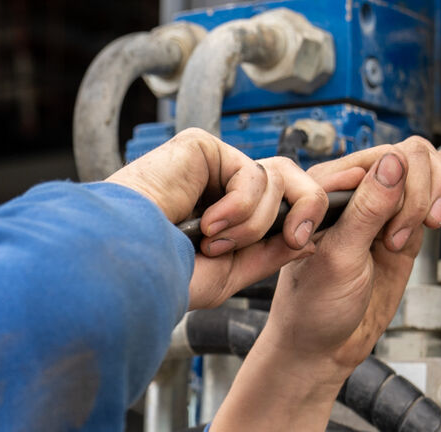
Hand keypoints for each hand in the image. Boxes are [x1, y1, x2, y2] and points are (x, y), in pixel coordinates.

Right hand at [105, 129, 329, 309]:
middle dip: (305, 208)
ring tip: (216, 241)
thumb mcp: (232, 273)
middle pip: (292, 178)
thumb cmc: (164, 275)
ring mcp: (212, 164)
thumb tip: (311, 238)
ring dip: (254, 221)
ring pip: (276, 177)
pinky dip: (240, 206)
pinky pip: (251, 172)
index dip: (307, 212)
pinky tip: (206, 224)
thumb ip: (271, 253)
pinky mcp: (200, 147)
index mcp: (229, 214)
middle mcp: (222, 186)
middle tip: (295, 238)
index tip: (311, 237)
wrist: (130, 266)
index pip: (283, 201)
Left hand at [262, 138, 440, 375]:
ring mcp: (379, 208)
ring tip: (408, 238)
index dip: (401, 186)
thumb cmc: (314, 306)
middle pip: (410, 157)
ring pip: (423, 171)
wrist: (322, 346)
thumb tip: (394, 161)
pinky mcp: (400, 227)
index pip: (381, 156)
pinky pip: (428, 195)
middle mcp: (353, 191)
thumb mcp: (340, 257)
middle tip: (399, 240)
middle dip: (418, 194)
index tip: (394, 233)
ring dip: (431, 198)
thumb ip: (367, 209)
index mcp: (326, 189)